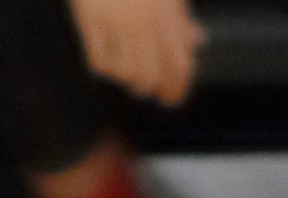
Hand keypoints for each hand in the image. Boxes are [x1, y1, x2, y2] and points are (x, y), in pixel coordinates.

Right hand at [67, 0, 203, 100]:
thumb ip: (181, 15)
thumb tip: (197, 42)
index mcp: (168, 8)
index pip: (179, 62)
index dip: (178, 86)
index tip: (173, 98)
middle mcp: (145, 17)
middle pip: (151, 75)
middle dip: (154, 88)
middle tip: (154, 92)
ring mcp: (116, 20)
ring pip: (127, 72)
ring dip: (130, 76)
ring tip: (132, 72)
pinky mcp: (89, 20)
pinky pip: (100, 60)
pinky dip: (107, 65)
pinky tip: (111, 60)